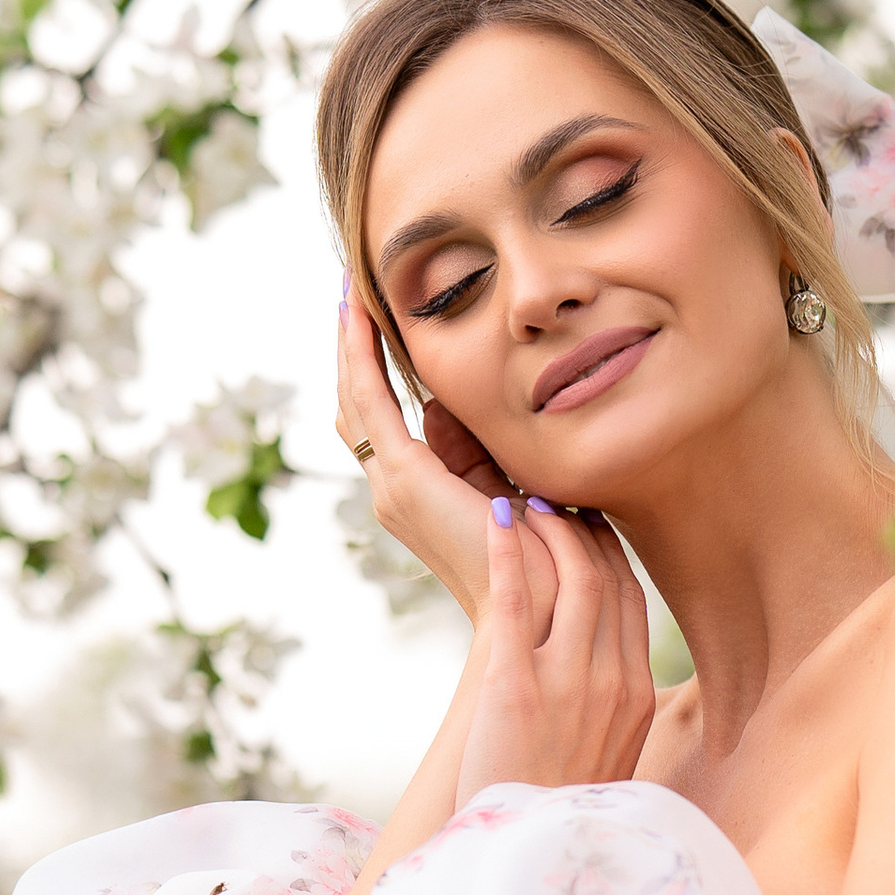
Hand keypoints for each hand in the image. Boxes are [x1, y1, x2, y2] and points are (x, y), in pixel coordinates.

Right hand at [336, 289, 558, 636]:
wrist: (544, 600)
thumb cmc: (541, 551)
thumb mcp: (503, 485)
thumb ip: (473, 450)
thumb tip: (442, 407)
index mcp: (416, 494)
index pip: (380, 422)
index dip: (371, 372)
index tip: (374, 322)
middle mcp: (392, 490)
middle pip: (357, 408)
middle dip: (352, 352)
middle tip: (351, 295)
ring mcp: (393, 486)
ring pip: (355, 401)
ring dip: (350, 346)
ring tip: (349, 294)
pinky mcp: (405, 478)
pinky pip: (371, 402)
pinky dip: (362, 357)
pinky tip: (361, 317)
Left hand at [453, 499, 656, 805]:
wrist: (533, 856)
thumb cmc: (555, 807)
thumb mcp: (605, 756)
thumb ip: (611, 709)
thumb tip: (605, 677)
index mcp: (637, 696)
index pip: (631, 601)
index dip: (609, 554)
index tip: (588, 524)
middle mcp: (612, 683)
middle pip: (608, 580)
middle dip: (582, 530)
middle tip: (553, 495)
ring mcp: (568, 684)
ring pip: (572, 580)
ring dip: (549, 531)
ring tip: (525, 499)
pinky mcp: (517, 689)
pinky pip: (516, 603)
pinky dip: (507, 554)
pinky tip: (495, 520)